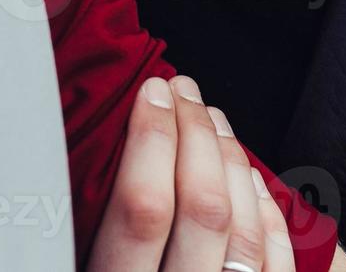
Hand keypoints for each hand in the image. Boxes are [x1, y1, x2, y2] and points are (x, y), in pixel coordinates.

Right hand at [87, 75, 295, 271]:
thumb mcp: (69, 269)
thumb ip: (87, 224)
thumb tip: (91, 149)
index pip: (143, 208)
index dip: (152, 139)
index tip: (151, 92)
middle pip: (204, 208)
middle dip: (196, 135)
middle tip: (184, 92)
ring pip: (244, 231)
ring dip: (231, 162)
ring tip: (213, 119)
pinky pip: (276, 262)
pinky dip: (266, 212)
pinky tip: (249, 178)